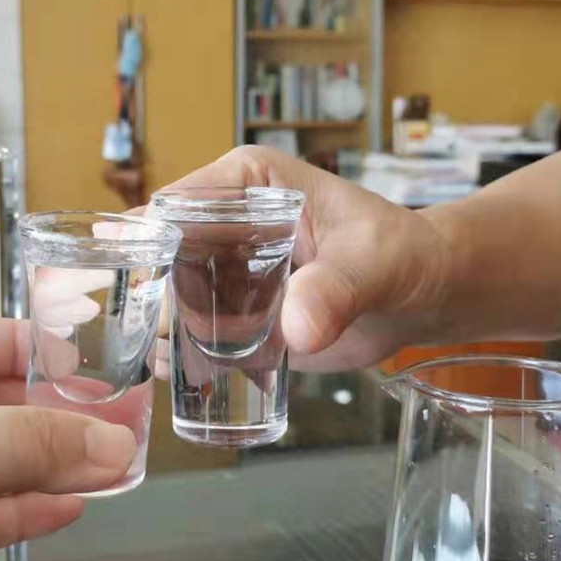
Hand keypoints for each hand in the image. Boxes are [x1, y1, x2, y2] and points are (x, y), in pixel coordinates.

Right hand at [157, 147, 452, 371]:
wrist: (425, 296)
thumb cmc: (405, 254)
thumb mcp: (375, 262)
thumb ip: (338, 288)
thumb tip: (299, 331)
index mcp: (248, 182)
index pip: (178, 202)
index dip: (146, 238)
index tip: (135, 279)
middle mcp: (224, 223)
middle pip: (159, 255)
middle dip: (151, 296)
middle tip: (164, 334)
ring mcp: (224, 271)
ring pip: (166, 299)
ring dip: (161, 332)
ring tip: (176, 361)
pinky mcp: (233, 314)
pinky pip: (191, 334)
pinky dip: (182, 358)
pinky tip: (190, 377)